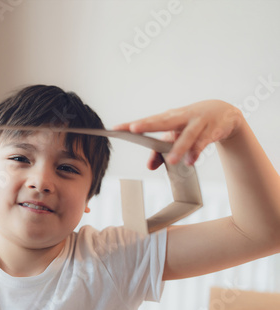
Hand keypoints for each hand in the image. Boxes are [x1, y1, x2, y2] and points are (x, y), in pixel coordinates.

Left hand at [113, 100, 244, 168]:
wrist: (224, 112)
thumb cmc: (192, 123)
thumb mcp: (176, 135)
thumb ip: (161, 151)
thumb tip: (149, 167)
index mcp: (169, 117)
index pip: (148, 121)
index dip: (131, 124)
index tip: (115, 128)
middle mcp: (182, 117)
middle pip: (163, 121)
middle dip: (148, 124)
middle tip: (134, 129)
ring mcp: (198, 122)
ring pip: (188, 135)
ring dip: (178, 148)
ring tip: (170, 161)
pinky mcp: (213, 130)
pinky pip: (204, 142)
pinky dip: (197, 151)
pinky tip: (190, 161)